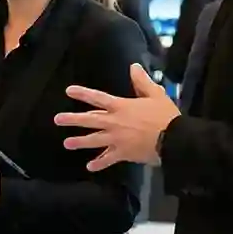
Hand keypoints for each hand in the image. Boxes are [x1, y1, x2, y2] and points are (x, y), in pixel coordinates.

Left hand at [55, 64, 179, 171]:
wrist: (175, 139)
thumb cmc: (166, 115)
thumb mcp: (155, 94)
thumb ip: (142, 81)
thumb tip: (133, 66)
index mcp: (121, 107)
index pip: (98, 98)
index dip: (83, 93)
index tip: (69, 91)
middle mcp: (115, 122)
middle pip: (90, 120)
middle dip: (72, 119)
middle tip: (57, 119)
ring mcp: (117, 139)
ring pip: (94, 140)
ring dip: (79, 142)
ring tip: (66, 143)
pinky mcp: (123, 153)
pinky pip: (108, 159)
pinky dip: (99, 163)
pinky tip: (90, 167)